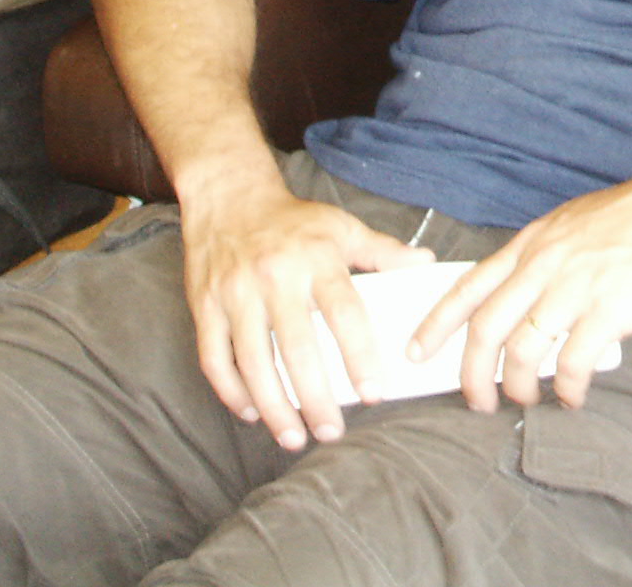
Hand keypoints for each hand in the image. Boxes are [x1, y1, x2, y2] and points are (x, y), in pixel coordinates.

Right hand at [180, 181, 434, 450]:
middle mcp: (274, 276)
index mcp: (315, 258)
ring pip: (252, 361)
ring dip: (274, 406)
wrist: (227, 194)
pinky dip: (231, 392)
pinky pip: (214, 358)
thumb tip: (426, 263)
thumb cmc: (291, 220)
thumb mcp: (340, 227)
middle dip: (315, 397)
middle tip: (332, 433)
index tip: (374, 393)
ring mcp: (235, 292)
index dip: (359, 356)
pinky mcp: (204, 305)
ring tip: (294, 437)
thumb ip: (382, 251)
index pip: (343, 312)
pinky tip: (251, 413)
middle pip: (297, 347)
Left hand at [409, 143, 631, 411]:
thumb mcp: (570, 225)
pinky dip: (566, 389)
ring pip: (521, 352)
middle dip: (470, 375)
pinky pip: (571, 364)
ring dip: (516, 388)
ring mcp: (573, 289)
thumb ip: (542, 258)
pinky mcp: (607, 312)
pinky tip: (571, 397)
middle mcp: (542, 266)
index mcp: (530, 245)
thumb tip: (525, 295)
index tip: (416, 351)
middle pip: (485, 330)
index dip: (436, 323)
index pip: (468, 287)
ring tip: (525, 401)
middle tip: (474, 401)